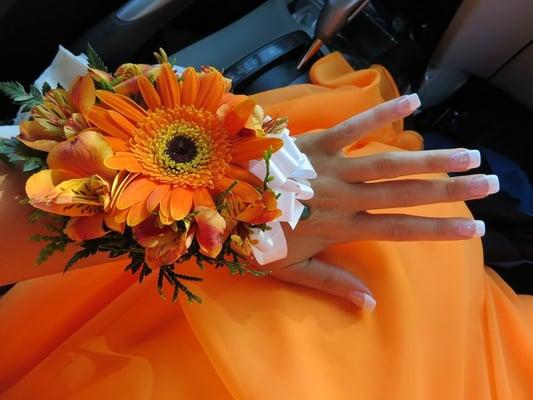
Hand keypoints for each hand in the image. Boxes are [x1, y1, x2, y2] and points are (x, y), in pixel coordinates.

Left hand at [267, 94, 498, 309]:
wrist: (217, 201)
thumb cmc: (253, 236)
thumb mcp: (289, 270)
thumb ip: (331, 284)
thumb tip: (370, 303)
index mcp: (340, 229)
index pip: (400, 230)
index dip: (438, 231)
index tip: (474, 229)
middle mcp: (344, 197)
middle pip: (406, 194)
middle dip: (450, 190)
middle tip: (488, 182)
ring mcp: (332, 168)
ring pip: (389, 164)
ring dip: (431, 159)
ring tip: (467, 155)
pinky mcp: (316, 143)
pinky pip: (353, 127)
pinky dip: (381, 115)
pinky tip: (412, 102)